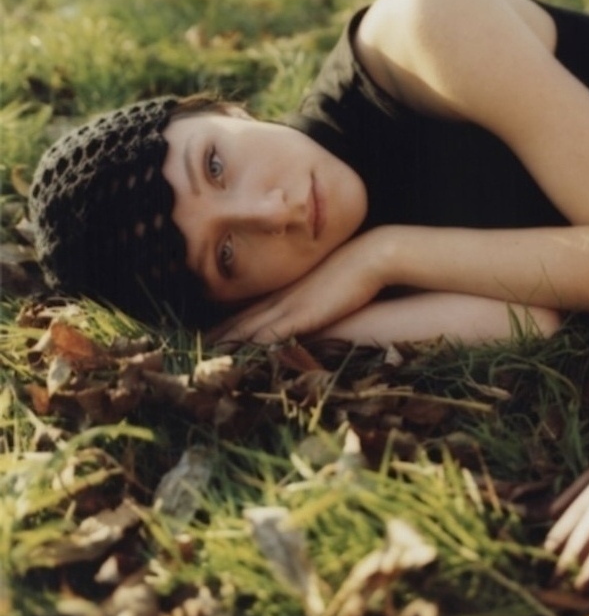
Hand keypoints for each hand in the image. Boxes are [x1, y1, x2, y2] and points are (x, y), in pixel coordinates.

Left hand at [207, 231, 389, 343]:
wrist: (371, 256)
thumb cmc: (353, 270)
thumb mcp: (325, 288)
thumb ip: (312, 301)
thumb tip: (306, 312)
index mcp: (284, 294)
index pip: (246, 314)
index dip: (224, 328)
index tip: (204, 340)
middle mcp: (280, 300)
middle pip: (239, 323)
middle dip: (214, 340)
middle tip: (189, 354)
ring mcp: (289, 307)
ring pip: (247, 329)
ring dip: (224, 345)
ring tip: (201, 360)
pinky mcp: (303, 315)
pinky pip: (272, 335)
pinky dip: (253, 346)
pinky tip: (237, 358)